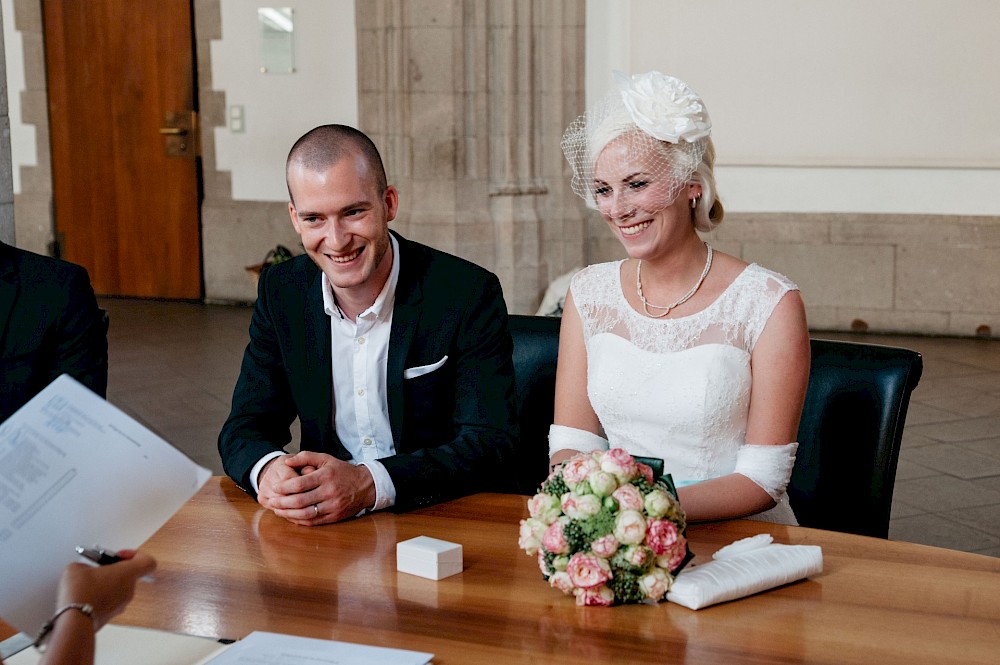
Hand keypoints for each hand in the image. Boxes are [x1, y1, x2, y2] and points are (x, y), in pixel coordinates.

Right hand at [55, 550, 156, 629]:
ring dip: (106, 584)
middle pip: (129, 575)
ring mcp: (121, 605)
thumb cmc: (81, 593)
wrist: (74, 621)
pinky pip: (109, 602)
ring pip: (118, 589)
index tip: (118, 555)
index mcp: (128, 574)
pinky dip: (100, 597)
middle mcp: (129, 590)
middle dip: (113, 570)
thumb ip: (86, 565)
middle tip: (98, 569)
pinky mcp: (110, 616)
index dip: (135, 555)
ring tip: (87, 583)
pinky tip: (84, 596)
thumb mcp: (78, 567)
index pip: (148, 562)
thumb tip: (84, 570)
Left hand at [262, 451, 376, 524]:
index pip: (300, 484)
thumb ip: (305, 457)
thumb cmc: (343, 471)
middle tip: (271, 501)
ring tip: (277, 511)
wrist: (365, 486)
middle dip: (281, 503)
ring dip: (288, 514)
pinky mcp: (334, 517)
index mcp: (326, 476)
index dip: (284, 487)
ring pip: (305, 513)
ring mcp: (332, 506)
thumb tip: (287, 462)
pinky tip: (290, 517)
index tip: (274, 487)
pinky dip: (299, 520)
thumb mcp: (326, 458)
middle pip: (299, 501)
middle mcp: (329, 492)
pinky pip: (313, 521)